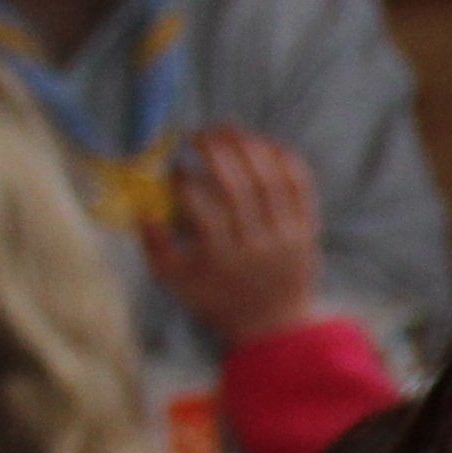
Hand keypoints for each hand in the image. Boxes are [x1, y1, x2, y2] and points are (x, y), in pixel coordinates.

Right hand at [147, 127, 324, 345]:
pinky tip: (263, 142)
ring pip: (271, 182)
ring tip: (227, 128)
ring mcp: (286, 238)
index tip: (175, 166)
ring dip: (248, 147)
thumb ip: (155, 248)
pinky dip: (284, 160)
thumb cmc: (215, 298)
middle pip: (239, 189)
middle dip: (216, 152)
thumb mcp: (177, 283)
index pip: (203, 211)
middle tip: (198, 134)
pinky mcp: (307, 231)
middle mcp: (258, 248)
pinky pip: (301, 188)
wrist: (274, 325)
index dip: (186, 182)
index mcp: (222, 260)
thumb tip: (143, 209)